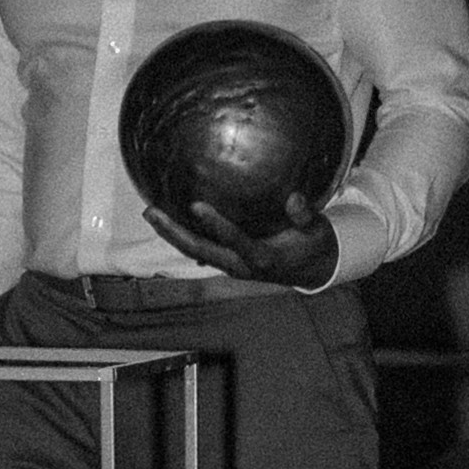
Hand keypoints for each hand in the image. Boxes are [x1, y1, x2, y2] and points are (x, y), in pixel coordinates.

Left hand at [165, 201, 340, 290]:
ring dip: (171, 234)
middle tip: (151, 211)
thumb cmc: (314, 245)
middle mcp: (241, 266)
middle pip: (200, 250)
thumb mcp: (318, 230)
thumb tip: (295, 197)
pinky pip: (199, 250)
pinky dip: (181, 236)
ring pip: (194, 251)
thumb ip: (306, 216)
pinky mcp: (227, 262)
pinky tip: (166, 220)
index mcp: (263, 258)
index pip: (235, 241)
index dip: (216, 224)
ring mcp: (231, 266)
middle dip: (174, 232)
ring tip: (150, 212)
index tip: (196, 205)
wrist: (313, 271)